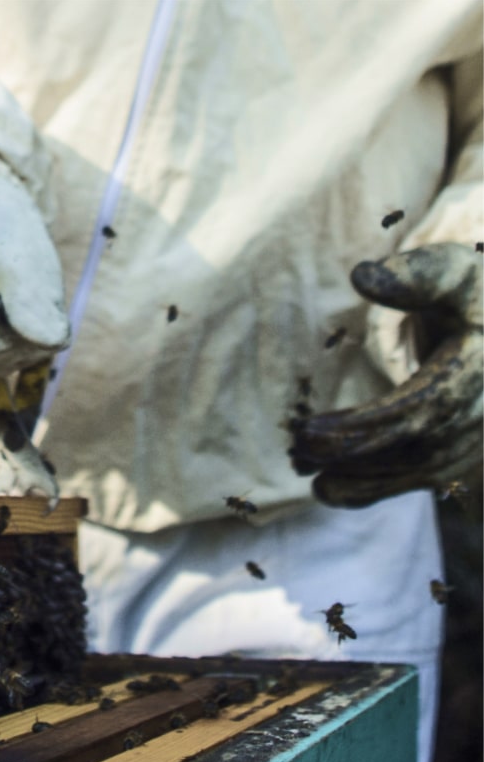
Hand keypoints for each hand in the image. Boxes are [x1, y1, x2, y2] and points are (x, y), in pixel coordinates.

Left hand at [290, 242, 482, 506]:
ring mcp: (476, 440)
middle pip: (411, 447)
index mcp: (478, 371)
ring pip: (413, 472)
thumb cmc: (476, 294)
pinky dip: (371, 489)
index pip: (418, 409)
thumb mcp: (457, 271)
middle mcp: (483, 413)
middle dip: (350, 453)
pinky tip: (328, 489)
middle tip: (296, 451)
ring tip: (303, 469)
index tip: (306, 428)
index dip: (361, 424)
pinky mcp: (462, 455)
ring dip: (355, 476)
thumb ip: (418, 273)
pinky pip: (417, 481)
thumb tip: (362, 275)